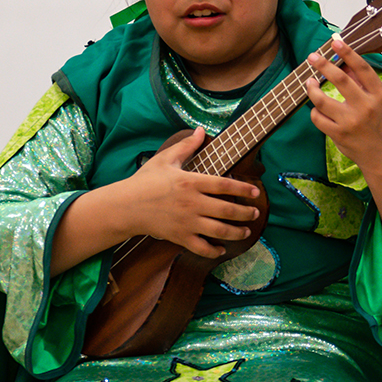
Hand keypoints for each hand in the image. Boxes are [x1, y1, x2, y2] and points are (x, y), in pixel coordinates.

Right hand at [120, 129, 260, 257]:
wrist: (125, 206)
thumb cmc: (145, 181)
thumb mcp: (165, 159)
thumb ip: (186, 146)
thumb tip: (200, 130)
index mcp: (190, 182)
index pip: (225, 185)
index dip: (243, 189)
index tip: (256, 192)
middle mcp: (192, 203)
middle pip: (228, 210)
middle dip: (246, 213)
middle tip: (255, 213)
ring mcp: (186, 222)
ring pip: (219, 231)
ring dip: (237, 232)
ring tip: (245, 231)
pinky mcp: (179, 237)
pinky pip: (201, 248)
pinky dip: (214, 251)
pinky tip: (221, 249)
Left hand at [306, 35, 381, 270]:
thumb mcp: (380, 103)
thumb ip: (363, 84)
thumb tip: (342, 64)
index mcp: (380, 96)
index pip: (362, 69)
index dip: (348, 53)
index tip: (336, 41)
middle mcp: (366, 107)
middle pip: (339, 80)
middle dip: (323, 65)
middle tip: (313, 57)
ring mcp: (351, 122)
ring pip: (321, 99)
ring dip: (312, 89)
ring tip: (309, 82)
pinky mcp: (338, 135)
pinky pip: (317, 118)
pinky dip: (315, 112)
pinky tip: (317, 109)